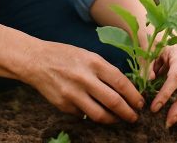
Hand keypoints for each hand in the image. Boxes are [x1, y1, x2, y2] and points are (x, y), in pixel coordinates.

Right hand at [24, 40, 143, 123]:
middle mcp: (84, 78)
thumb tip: (124, 89)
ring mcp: (73, 93)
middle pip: (113, 101)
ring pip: (99, 114)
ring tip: (119, 119)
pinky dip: (91, 115)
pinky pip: (83, 115)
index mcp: (94, 62)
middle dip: (128, 112)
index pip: (121, 82)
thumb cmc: (65, 56)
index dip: (134, 95)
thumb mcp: (88, 56)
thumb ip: (104, 71)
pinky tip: (96, 113)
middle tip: (134, 117)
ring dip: (113, 119)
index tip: (140, 103)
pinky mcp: (64, 105)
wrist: (36, 61)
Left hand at [148, 44, 176, 127]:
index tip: (154, 107)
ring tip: (167, 123)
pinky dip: (175, 107)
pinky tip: (167, 116)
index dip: (166, 93)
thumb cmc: (152, 42)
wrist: (158, 38)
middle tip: (167, 122)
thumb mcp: (147, 49)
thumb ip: (147, 63)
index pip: (175, 77)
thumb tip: (148, 81)